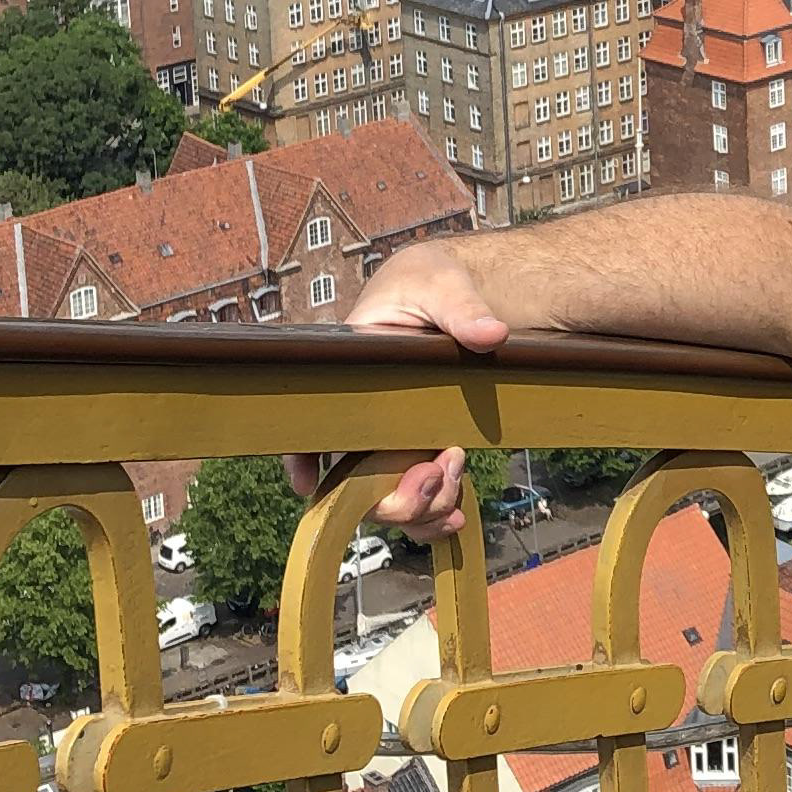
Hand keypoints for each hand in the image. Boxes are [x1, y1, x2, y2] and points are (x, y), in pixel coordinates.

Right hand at [284, 245, 510, 534]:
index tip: (308, 483)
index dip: (300, 454)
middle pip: (353, 479)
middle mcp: (363, 411)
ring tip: (456, 469)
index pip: (311, 418)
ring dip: (420, 506)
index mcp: (353, 371)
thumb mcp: (444, 285)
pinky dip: (432, 513)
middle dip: (393, 495)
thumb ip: (464, 309)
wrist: (455, 289)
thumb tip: (491, 334)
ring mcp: (391, 433)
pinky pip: (415, 493)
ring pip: (386, 496)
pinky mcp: (420, 444)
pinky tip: (456, 513)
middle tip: (435, 472)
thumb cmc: (431, 279)